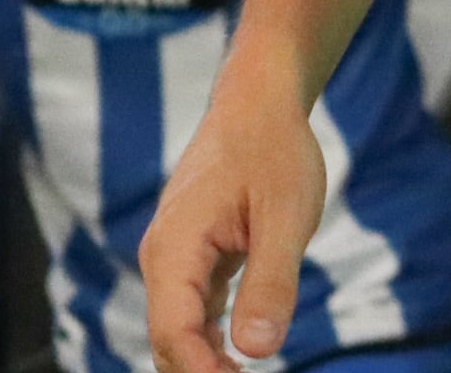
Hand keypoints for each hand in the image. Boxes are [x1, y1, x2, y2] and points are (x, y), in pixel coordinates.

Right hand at [139, 77, 329, 372]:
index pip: (174, 333)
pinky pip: (191, 314)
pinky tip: (241, 358)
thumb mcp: (287, 214)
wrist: (259, 103)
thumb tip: (256, 350)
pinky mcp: (191, 259)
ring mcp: (174, 259)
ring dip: (205, 363)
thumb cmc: (275, 150)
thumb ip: (272, 281)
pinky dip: (211, 342)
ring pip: (178, 332)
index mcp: (175, 247)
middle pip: (168, 341)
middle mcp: (163, 258)